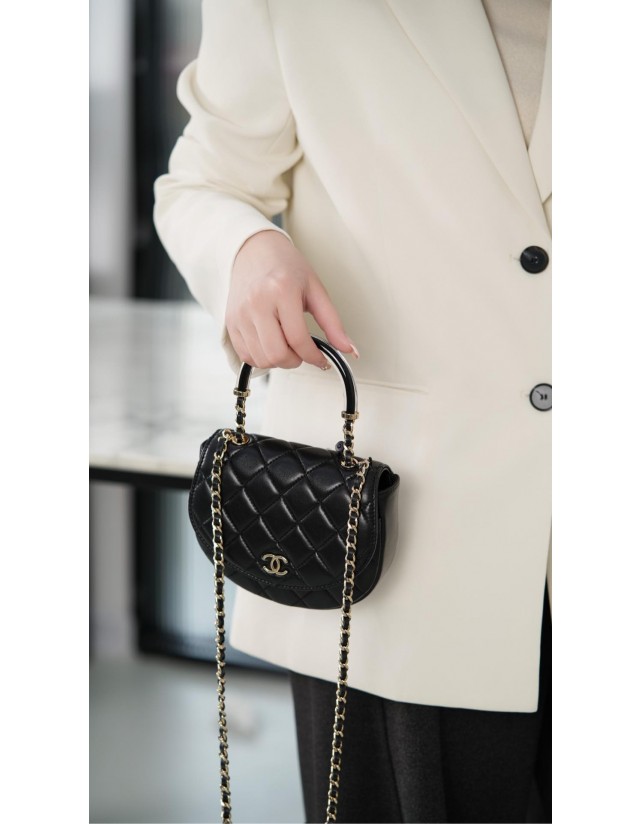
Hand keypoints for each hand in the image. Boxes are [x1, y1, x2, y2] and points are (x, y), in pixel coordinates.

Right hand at [225, 229, 357, 369]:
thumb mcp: (315, 289)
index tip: (321, 359)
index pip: (298, 339)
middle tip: (302, 352)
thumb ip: (333, 322)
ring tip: (287, 346)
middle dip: (295, 361)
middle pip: (277, 354)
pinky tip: (271, 344)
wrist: (254, 251)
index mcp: (281, 290)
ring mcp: (240, 314)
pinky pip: (246, 355)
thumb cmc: (285, 266)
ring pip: (261, 359)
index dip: (314, 357)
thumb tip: (349, 349)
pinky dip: (262, 358)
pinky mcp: (231, 322)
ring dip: (279, 362)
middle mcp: (257, 303)